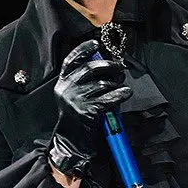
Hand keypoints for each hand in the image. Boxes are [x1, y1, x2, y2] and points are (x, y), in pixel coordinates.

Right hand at [48, 38, 131, 178]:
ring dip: (115, 84)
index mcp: (62, 83)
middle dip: (109, 66)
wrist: (70, 143)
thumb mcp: (74, 96)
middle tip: (119, 68)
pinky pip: (108, 98)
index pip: (72, 60)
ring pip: (102, 83)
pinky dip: (120, 94)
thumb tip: (105, 66)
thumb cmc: (77, 119)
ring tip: (121, 86)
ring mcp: (75, 100)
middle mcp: (67, 89)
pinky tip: (126, 93)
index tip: (96, 44)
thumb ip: (84, 81)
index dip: (84, 49)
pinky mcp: (86, 111)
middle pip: (91, 68)